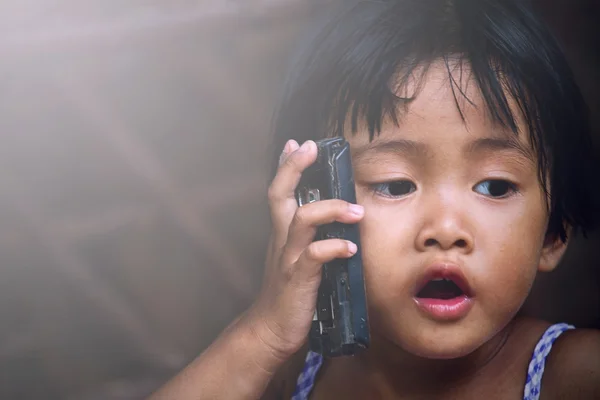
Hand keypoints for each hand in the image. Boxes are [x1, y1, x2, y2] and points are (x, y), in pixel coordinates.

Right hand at [244, 139, 364, 361]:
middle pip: (280, 195)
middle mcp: (282, 240)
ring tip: (356, 210)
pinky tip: (350, 248)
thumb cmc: (290, 292)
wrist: (272, 329)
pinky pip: (314, 256)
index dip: (287, 166)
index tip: (297, 143)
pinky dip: (334, 247)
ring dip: (330, 209)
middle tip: (310, 148)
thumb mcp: (297, 259)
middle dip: (293, 168)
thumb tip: (338, 221)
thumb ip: (312, 238)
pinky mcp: (298, 279)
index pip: (280, 192)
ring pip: (302, 220)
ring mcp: (289, 258)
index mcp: (282, 234)